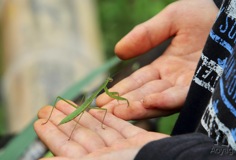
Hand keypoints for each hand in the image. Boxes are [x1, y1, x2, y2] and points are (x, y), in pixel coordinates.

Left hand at [34, 100, 168, 159]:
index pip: (65, 148)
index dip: (51, 133)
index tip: (39, 120)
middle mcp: (105, 159)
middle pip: (79, 135)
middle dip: (63, 120)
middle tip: (48, 106)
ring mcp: (121, 149)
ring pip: (96, 129)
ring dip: (81, 115)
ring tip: (64, 102)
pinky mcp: (137, 141)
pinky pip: (118, 127)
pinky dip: (107, 117)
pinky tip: (96, 108)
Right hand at [96, 0, 218, 119]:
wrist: (232, 18)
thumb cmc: (203, 15)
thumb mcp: (171, 19)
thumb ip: (145, 34)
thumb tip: (118, 52)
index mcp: (165, 67)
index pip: (138, 81)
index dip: (120, 90)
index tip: (102, 99)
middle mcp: (173, 80)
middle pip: (144, 94)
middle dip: (124, 103)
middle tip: (103, 112)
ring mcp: (186, 85)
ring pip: (158, 99)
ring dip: (137, 106)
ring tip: (117, 112)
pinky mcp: (201, 87)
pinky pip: (180, 96)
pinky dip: (164, 99)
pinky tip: (148, 101)